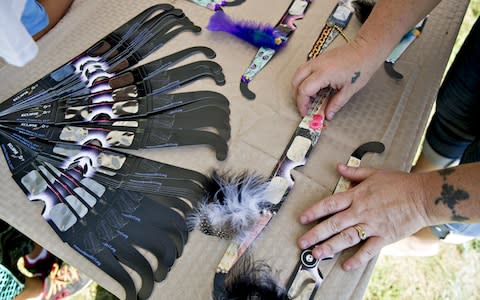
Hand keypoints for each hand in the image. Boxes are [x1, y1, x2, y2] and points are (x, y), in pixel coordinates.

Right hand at [291, 41, 376, 117]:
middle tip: (305, 106)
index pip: (303, 90)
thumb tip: (328, 114)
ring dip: (299, 87)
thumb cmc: (361, 67)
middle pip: (296, 81)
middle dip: (297, 96)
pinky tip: (314, 87)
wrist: (366, 49)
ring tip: (309, 98)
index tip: (306, 112)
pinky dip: (304, 80)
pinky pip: (304, 69)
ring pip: (298, 74)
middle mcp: (316, 65)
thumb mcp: (349, 90)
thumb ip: (336, 104)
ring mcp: (316, 60)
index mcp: (323, 73)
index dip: (302, 104)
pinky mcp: (319, 58)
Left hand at [297, 164, 429, 270]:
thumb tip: (339, 167)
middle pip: (333, 224)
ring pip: (346, 238)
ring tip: (316, 254)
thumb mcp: (375, 173)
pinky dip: (357, 259)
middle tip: (302, 243)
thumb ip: (354, 172)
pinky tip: (346, 266)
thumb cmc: (400, 183)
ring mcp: (372, 225)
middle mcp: (360, 211)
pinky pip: (368, 250)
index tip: (302, 218)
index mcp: (357, 196)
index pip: (330, 204)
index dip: (314, 212)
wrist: (422, 196)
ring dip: (330, 247)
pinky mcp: (384, 236)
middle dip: (315, 234)